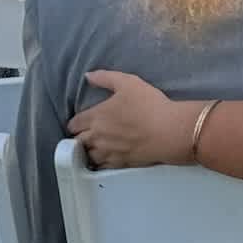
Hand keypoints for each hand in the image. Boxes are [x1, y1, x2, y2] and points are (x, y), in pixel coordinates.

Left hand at [68, 70, 198, 168]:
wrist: (168, 131)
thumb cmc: (149, 105)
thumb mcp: (128, 82)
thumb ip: (105, 78)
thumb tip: (88, 76)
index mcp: (96, 116)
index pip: (74, 124)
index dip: (75, 123)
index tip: (79, 122)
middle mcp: (97, 136)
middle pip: (78, 141)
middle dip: (79, 137)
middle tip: (85, 134)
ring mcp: (108, 152)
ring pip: (88, 155)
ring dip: (88, 150)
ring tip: (94, 146)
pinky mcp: (120, 163)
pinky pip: (102, 166)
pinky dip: (100, 162)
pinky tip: (106, 157)